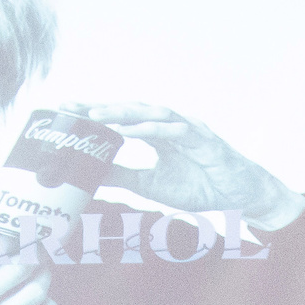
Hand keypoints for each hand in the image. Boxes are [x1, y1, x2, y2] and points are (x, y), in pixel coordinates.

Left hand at [66, 101, 304, 227]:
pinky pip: (176, 130)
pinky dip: (153, 128)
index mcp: (157, 133)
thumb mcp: (149, 185)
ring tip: (96, 114)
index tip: (67, 113)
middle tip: (72, 107)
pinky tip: (132, 129)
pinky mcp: (204, 140)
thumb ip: (122, 176)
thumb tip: (91, 175)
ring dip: (123, 112)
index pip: (121, 118)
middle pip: (131, 110)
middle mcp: (170, 126)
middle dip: (102, 107)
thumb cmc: (198, 186)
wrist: (237, 196)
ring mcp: (188, 129)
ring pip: (152, 113)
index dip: (95, 114)